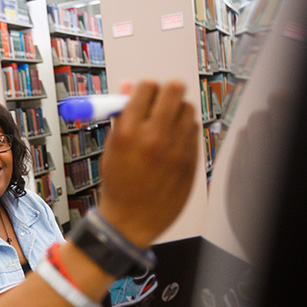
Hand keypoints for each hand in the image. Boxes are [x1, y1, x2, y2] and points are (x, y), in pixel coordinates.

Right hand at [97, 80, 198, 246]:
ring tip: (165, 127)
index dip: (145, 89)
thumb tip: (129, 85)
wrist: (129, 221)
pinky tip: (173, 144)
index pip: (147, 86)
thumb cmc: (118, 184)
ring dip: (177, 112)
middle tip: (160, 103)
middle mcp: (154, 137)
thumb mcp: (112, 147)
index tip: (143, 97)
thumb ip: (121, 115)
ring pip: (188, 109)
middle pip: (174, 90)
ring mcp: (175, 149)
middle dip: (166, 93)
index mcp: (128, 131)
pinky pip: (194, 131)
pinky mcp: (190, 161)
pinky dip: (184, 131)